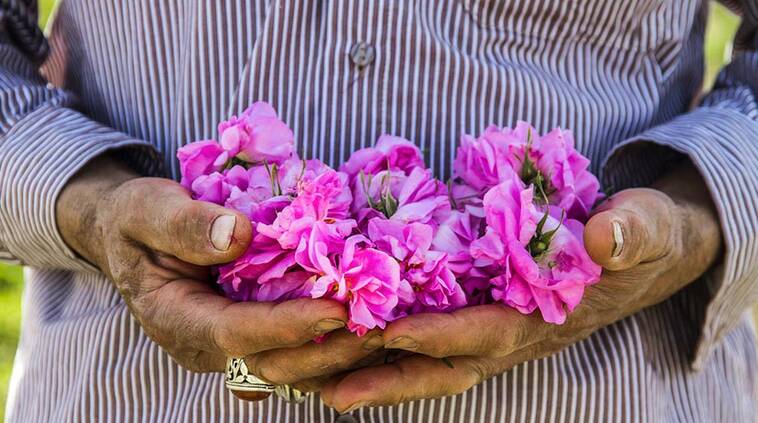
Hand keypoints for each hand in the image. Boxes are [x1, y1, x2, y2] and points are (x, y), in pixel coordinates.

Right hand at [56, 155, 383, 384]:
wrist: (135, 235)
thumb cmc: (137, 220)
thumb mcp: (146, 210)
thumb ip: (184, 224)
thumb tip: (239, 235)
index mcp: (178, 319)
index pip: (237, 334)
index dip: (287, 326)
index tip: (335, 309)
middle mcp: (209, 346)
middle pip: (274, 363)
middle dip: (327, 350)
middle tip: (379, 326)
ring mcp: (234, 347)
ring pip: (293, 367)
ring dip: (340, 354)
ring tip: (387, 328)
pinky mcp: (254, 337)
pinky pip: (297, 351)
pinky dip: (333, 342)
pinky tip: (369, 323)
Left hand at [320, 162, 721, 411]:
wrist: (638, 254)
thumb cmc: (643, 239)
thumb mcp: (648, 229)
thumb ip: (632, 232)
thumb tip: (604, 237)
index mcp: (544, 317)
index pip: (487, 331)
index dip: (439, 334)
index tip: (386, 329)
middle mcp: (508, 335)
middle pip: (438, 367)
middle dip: (383, 379)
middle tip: (322, 386)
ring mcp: (487, 332)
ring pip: (420, 364)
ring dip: (366, 373)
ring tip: (306, 377)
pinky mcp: (474, 318)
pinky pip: (419, 344)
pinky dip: (379, 352)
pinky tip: (337, 348)